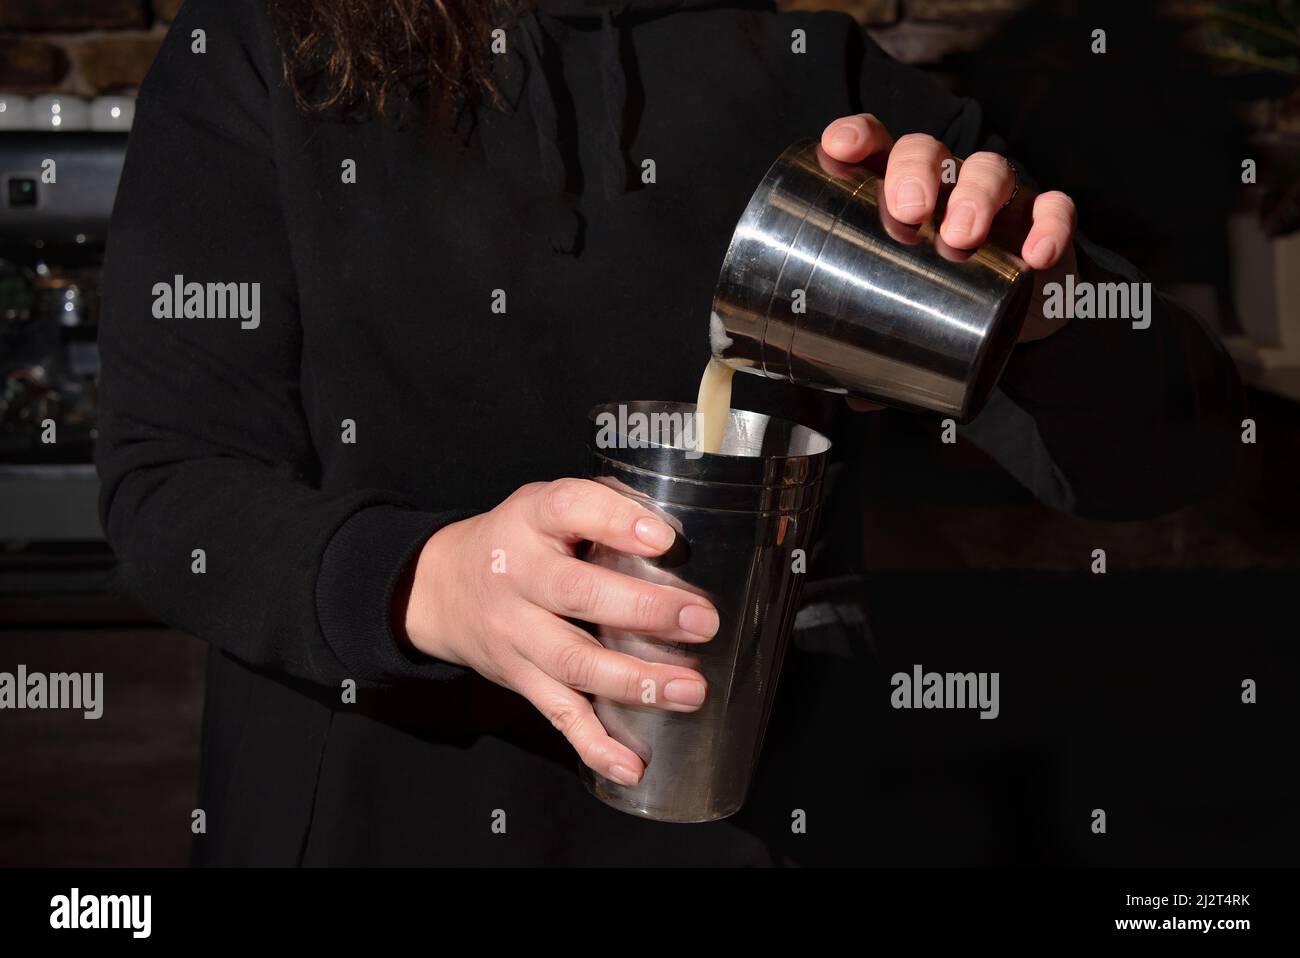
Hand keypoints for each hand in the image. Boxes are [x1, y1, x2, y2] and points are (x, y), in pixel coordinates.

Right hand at [395, 478, 718, 786]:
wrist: (443, 587)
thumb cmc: (520, 541)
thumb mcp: (547, 506)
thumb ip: (605, 507)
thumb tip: (680, 528)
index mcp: (532, 519)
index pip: (570, 508)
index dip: (617, 522)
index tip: (665, 539)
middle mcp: (518, 575)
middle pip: (578, 594)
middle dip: (646, 610)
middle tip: (703, 622)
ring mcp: (516, 633)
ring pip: (574, 662)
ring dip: (636, 682)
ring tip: (690, 690)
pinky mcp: (520, 679)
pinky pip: (558, 715)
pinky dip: (595, 746)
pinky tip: (632, 765)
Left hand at [821, 113, 1077, 348]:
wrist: (1018, 314)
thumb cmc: (942, 302)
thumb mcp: (906, 321)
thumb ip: (878, 352)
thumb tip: (854, 397)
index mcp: (899, 193)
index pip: (876, 146)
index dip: (857, 136)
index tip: (841, 148)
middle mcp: (946, 184)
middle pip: (928, 151)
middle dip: (915, 172)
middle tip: (907, 212)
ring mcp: (998, 198)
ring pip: (990, 169)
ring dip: (975, 196)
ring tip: (963, 237)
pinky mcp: (1044, 221)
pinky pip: (1055, 208)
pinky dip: (1049, 225)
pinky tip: (1035, 255)